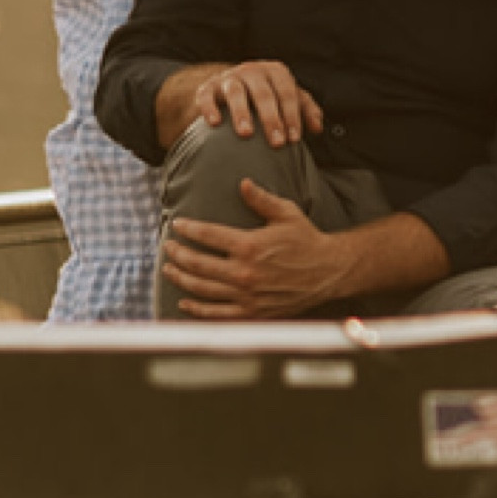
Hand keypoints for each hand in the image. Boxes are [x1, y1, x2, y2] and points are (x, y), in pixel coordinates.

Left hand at [162, 179, 350, 319]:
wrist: (328, 272)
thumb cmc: (307, 240)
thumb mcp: (286, 213)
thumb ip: (261, 199)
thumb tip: (242, 183)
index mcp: (250, 245)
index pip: (207, 235)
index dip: (188, 228)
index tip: (177, 224)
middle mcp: (244, 272)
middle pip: (198, 263)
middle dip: (178, 254)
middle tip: (168, 247)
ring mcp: (246, 295)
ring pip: (201, 289)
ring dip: (181, 278)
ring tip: (169, 269)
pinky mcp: (251, 312)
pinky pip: (216, 314)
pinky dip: (197, 309)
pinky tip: (185, 302)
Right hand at [193, 61, 323, 149]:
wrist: (231, 87)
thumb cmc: (267, 96)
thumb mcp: (288, 98)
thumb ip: (305, 110)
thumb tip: (318, 128)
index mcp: (275, 72)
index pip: (287, 92)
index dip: (292, 115)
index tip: (294, 139)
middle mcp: (252, 70)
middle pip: (264, 94)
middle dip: (272, 119)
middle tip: (277, 143)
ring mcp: (229, 78)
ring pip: (236, 92)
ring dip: (242, 113)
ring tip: (247, 134)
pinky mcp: (208, 87)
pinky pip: (207, 95)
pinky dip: (210, 108)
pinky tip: (215, 123)